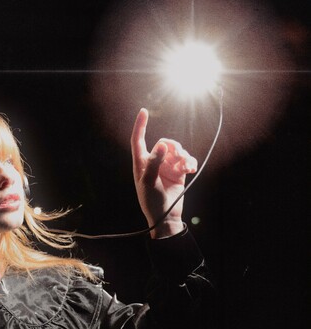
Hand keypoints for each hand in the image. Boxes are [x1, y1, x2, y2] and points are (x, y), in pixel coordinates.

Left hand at [131, 108, 197, 238]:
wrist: (166, 217)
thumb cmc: (151, 201)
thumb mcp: (149, 183)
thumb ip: (154, 163)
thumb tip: (160, 145)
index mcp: (141, 163)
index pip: (138, 140)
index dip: (140, 126)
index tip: (144, 111)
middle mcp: (153, 162)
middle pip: (164, 143)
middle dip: (173, 146)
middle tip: (179, 154)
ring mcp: (166, 167)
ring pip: (177, 151)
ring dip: (183, 156)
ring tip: (186, 166)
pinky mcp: (178, 173)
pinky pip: (186, 161)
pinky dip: (190, 162)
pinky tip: (191, 169)